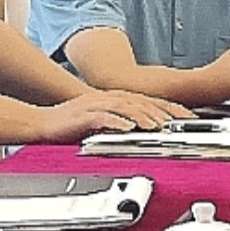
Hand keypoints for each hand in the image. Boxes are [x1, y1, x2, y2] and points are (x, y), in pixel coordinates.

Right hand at [33, 90, 188, 142]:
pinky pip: (103, 117)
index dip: (168, 108)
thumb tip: (144, 132)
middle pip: (141, 102)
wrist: (42, 123)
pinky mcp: (83, 115)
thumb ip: (122, 124)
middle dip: (162, 112)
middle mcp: (108, 98)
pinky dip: (117, 122)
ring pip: (125, 107)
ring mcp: (96, 105)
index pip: (147, 102)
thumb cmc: (71, 125)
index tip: (187, 118)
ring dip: (143, 116)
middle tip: (180, 123)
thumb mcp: (103, 123)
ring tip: (158, 126)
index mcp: (115, 100)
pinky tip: (128, 128)